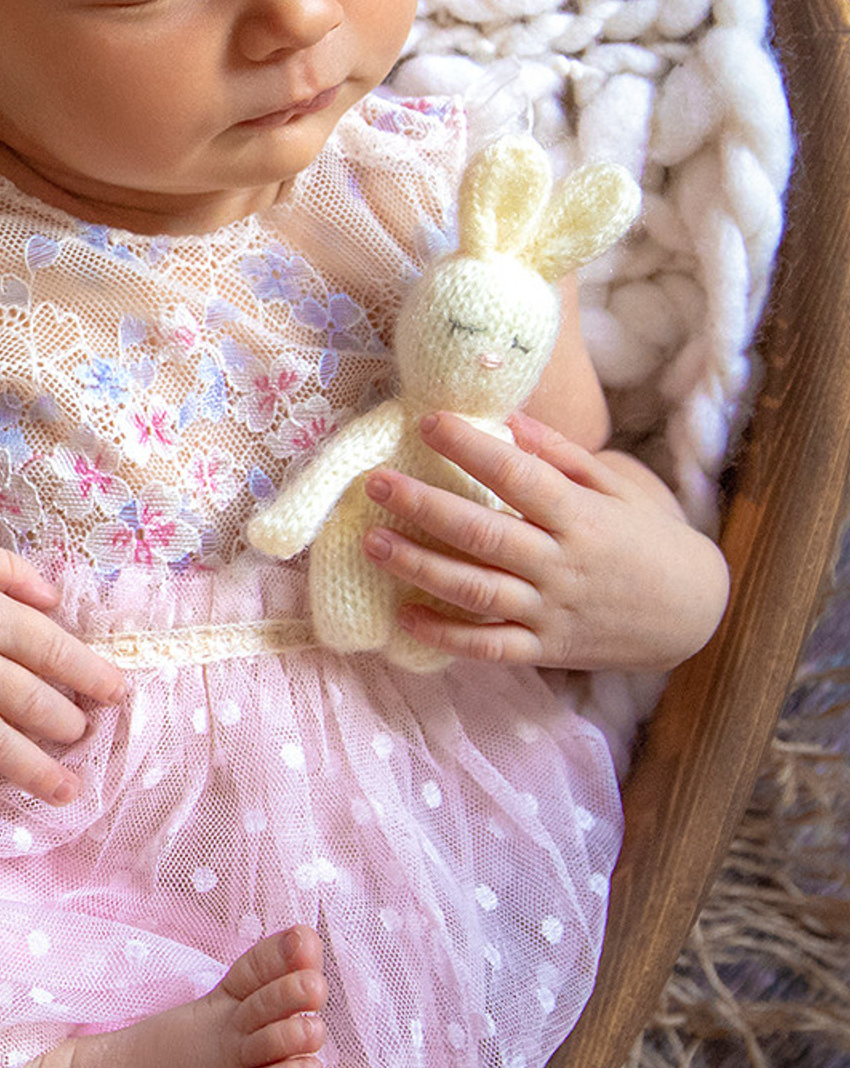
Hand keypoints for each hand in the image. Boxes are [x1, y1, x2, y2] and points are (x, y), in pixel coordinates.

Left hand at [359, 409, 729, 672]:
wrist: (696, 615)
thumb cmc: (650, 539)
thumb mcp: (620, 488)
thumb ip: (563, 455)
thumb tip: (509, 418)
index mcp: (583, 518)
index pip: (519, 476)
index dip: (471, 448)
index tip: (429, 421)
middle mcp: (563, 564)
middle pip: (484, 533)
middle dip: (424, 506)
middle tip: (375, 482)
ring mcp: (552, 611)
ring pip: (477, 590)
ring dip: (420, 567)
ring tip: (372, 542)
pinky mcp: (546, 648)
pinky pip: (488, 646)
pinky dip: (444, 635)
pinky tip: (404, 615)